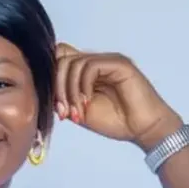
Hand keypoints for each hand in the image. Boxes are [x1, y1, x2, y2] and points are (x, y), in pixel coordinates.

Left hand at [54, 43, 182, 151]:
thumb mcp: (80, 112)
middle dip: (57, 87)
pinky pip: (90, 66)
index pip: (59, 59)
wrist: (142, 129)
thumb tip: (46, 91)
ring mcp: (107, 61)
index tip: (56, 106)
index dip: (51, 79)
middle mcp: (96, 62)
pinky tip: (87, 102)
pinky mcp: (118, 63)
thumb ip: (64, 99)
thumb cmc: (116, 122)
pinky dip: (83, 86)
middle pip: (61, 58)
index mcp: (86, 73)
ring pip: (73, 62)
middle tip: (64, 112)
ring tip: (77, 111)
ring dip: (69, 91)